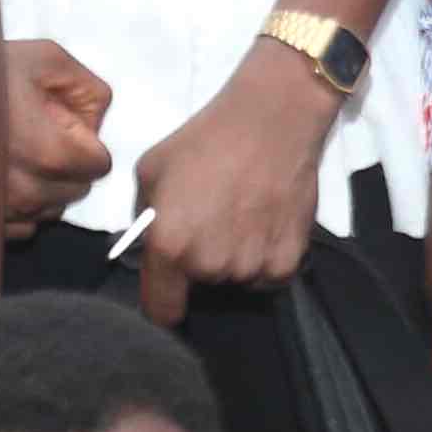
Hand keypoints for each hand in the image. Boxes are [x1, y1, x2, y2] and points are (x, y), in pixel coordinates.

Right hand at [1, 37, 112, 236]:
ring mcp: (1, 210)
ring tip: (15, 150)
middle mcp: (25, 192)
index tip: (62, 125)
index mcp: (49, 153)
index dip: (87, 142)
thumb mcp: (45, 58)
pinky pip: (20, 224)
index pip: (99, 166)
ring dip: (44, 185)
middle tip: (36, 133)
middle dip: (68, 165)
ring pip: (49, 209)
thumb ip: (88, 88)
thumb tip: (98, 120)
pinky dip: (19, 203)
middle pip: (76, 191)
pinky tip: (0, 172)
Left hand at [127, 55, 329, 323]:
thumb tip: (148, 242)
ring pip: (236, 280)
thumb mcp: (151, 171)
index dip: (162, 300)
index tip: (169, 287)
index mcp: (170, 246)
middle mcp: (210, 265)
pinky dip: (265, 257)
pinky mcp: (287, 262)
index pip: (160, 311)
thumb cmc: (205, 140)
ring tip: (241, 217)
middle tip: (211, 223)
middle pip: (201, 287)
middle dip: (200, 265)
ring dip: (235, 260)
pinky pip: (267, 276)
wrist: (271, 120)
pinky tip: (264, 222)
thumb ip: (144, 217)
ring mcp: (252, 266)